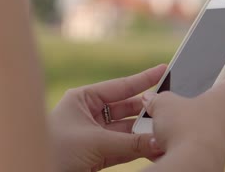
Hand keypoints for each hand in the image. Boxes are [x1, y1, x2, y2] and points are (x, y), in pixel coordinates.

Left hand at [50, 65, 166, 171]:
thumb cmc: (55, 151)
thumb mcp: (94, 142)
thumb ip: (129, 142)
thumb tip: (158, 141)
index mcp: (82, 99)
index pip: (119, 87)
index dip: (143, 79)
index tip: (163, 70)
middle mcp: (89, 114)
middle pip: (126, 109)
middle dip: (146, 110)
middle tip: (169, 108)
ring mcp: (95, 135)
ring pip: (127, 130)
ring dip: (145, 133)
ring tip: (165, 130)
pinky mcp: (98, 154)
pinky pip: (124, 148)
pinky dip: (139, 148)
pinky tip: (154, 147)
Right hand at [142, 68, 224, 170]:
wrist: (191, 166)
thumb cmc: (184, 128)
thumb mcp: (163, 104)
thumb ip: (158, 98)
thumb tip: (149, 99)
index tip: (224, 65)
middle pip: (222, 102)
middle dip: (202, 99)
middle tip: (183, 96)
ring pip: (210, 124)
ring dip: (193, 122)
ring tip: (169, 122)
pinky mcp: (216, 156)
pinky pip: (201, 143)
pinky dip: (188, 141)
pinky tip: (169, 142)